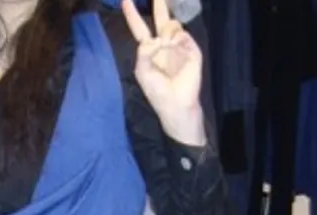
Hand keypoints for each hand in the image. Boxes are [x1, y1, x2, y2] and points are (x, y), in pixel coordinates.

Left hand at [122, 0, 205, 145]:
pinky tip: (175, 47)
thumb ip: (143, 52)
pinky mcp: (191, 49)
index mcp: (148, 49)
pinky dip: (177, 40)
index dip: (132, 14)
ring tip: (166, 46)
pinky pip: (183, 34)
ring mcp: (178, 45)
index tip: (125, 0)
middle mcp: (163, 43)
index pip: (139, 28)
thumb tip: (156, 39)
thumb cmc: (157, 90)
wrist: (176, 103)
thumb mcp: (142, 72)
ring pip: (172, 25)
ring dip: (166, 32)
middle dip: (159, 3)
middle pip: (160, 18)